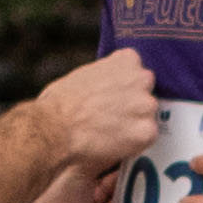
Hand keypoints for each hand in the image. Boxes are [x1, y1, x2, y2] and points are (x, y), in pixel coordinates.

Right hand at [30, 49, 157, 176]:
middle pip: (145, 92)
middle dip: (132, 104)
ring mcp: (147, 105)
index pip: (135, 69)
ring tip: (109, 131)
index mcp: (127, 60)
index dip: (123, 85)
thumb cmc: (59, 103)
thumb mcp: (84, 74)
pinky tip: (114, 142)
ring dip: (134, 123)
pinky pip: (146, 137)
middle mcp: (142, 78)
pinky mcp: (147, 131)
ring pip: (147, 116)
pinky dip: (133, 143)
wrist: (54, 129)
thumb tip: (111, 86)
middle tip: (110, 116)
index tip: (112, 95)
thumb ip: (106, 76)